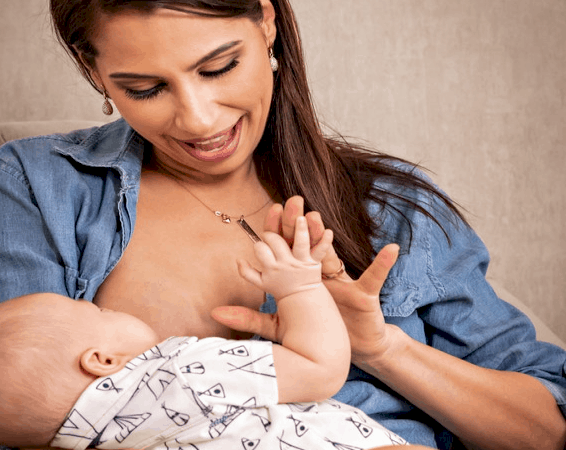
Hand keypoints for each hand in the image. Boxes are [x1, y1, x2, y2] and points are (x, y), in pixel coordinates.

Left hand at [216, 197, 399, 364]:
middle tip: (293, 202)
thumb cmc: (315, 332)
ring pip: (334, 257)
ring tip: (319, 220)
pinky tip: (392, 250)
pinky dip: (383, 264)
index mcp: (302, 279)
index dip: (280, 233)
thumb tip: (215, 312)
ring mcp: (343, 283)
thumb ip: (250, 317)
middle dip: (300, 225)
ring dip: (326, 239)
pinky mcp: (363, 297)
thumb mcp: (279, 326)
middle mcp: (322, 275)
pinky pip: (374, 279)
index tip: (271, 211)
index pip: (288, 252)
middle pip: (308, 246)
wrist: (348, 350)